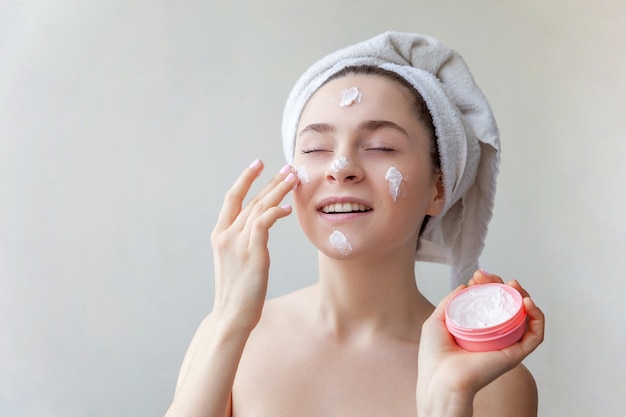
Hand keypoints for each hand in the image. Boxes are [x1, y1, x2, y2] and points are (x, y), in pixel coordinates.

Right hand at [210, 160, 297, 332]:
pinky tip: (287, 208)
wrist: (230, 315)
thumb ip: (244, 241)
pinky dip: (275, 212)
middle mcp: (226, 235)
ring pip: (259, 207)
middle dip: (270, 180)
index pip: (232, 198)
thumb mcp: (236, 261)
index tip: (258, 163)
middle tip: (288, 167)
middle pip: (250, 199)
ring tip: (294, 178)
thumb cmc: (236, 292)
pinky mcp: (252, 253)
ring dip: (278, 190)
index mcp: (220, 234)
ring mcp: (238, 243)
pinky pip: (264, 224)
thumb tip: (260, 228)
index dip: (245, 178)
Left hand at [417, 270, 544, 414]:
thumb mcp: (437, 321)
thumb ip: (450, 302)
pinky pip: (535, 336)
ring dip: (524, 297)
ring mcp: (506, 345)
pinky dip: (537, 318)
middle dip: (503, 286)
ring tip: (514, 285)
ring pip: (526, 318)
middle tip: (490, 276)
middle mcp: (494, 337)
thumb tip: (464, 286)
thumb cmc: (434, 357)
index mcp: (478, 331)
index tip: (477, 276)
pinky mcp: (515, 355)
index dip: (488, 286)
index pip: (490, 304)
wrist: (440, 379)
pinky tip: (527, 303)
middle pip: (509, 307)